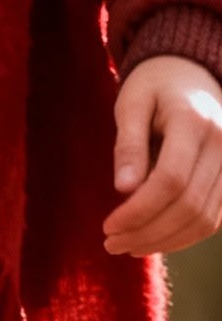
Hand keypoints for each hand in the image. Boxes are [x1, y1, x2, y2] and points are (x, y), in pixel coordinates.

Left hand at [105, 54, 221, 257]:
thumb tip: (124, 189)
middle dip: (147, 233)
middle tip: (111, 244)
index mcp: (193, 122)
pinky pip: (212, 220)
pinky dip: (182, 237)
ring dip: (163, 241)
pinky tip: (151, 239)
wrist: (191, 74)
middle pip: (188, 206)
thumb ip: (128, 145)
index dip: (138, 211)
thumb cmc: (153, 88)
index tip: (108, 227)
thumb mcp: (131, 104)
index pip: (170, 180)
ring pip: (204, 220)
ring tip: (127, 246)